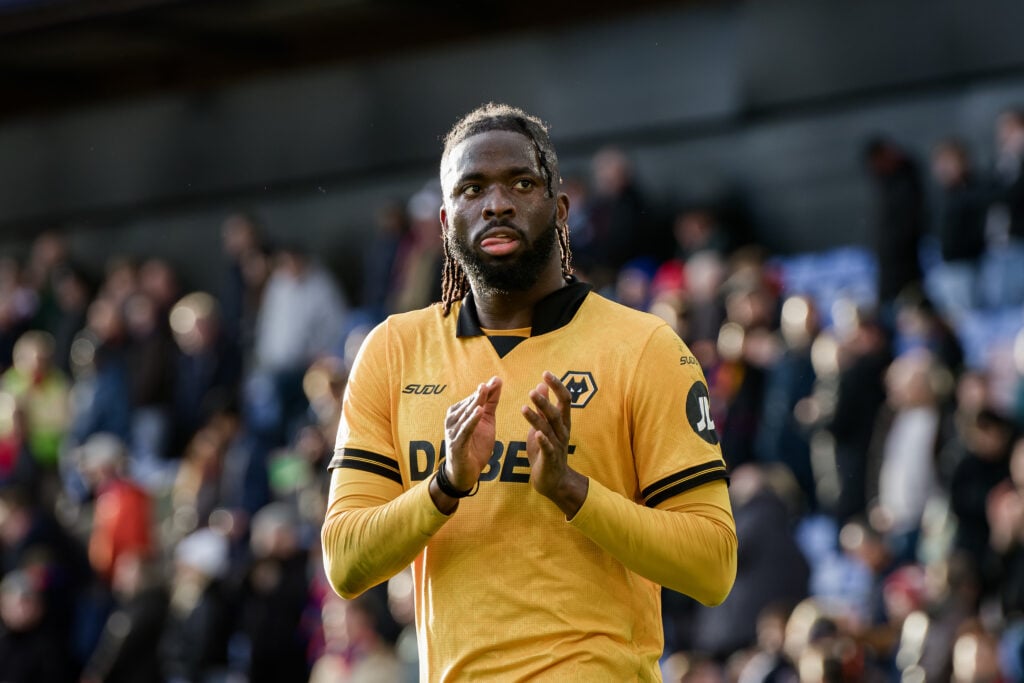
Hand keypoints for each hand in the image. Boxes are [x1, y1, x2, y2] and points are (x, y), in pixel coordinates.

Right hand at [442, 376, 501, 490]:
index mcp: (458, 413)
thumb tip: (496, 380)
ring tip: (483, 391)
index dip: (485, 390)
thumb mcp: (486, 421)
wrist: (465, 472)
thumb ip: (490, 401)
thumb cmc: (474, 445)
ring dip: (475, 403)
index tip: (497, 380)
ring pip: (466, 415)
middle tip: (490, 383)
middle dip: (481, 394)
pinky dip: (471, 420)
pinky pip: (465, 430)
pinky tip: (479, 412)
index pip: (474, 399)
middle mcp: (453, 420)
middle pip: (469, 405)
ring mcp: (453, 432)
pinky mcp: (456, 444)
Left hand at [521, 371, 587, 516]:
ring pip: (549, 429)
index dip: (556, 386)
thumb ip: (544, 407)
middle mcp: (562, 432)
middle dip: (544, 401)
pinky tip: (537, 433)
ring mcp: (558, 445)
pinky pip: (548, 448)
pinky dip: (543, 440)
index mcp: (562, 422)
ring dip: (537, 418)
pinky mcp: (551, 459)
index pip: (564, 399)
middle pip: (557, 413)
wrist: (553, 481)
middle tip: (531, 391)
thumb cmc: (547, 450)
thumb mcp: (545, 426)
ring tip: (524, 407)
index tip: (546, 373)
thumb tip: (541, 385)